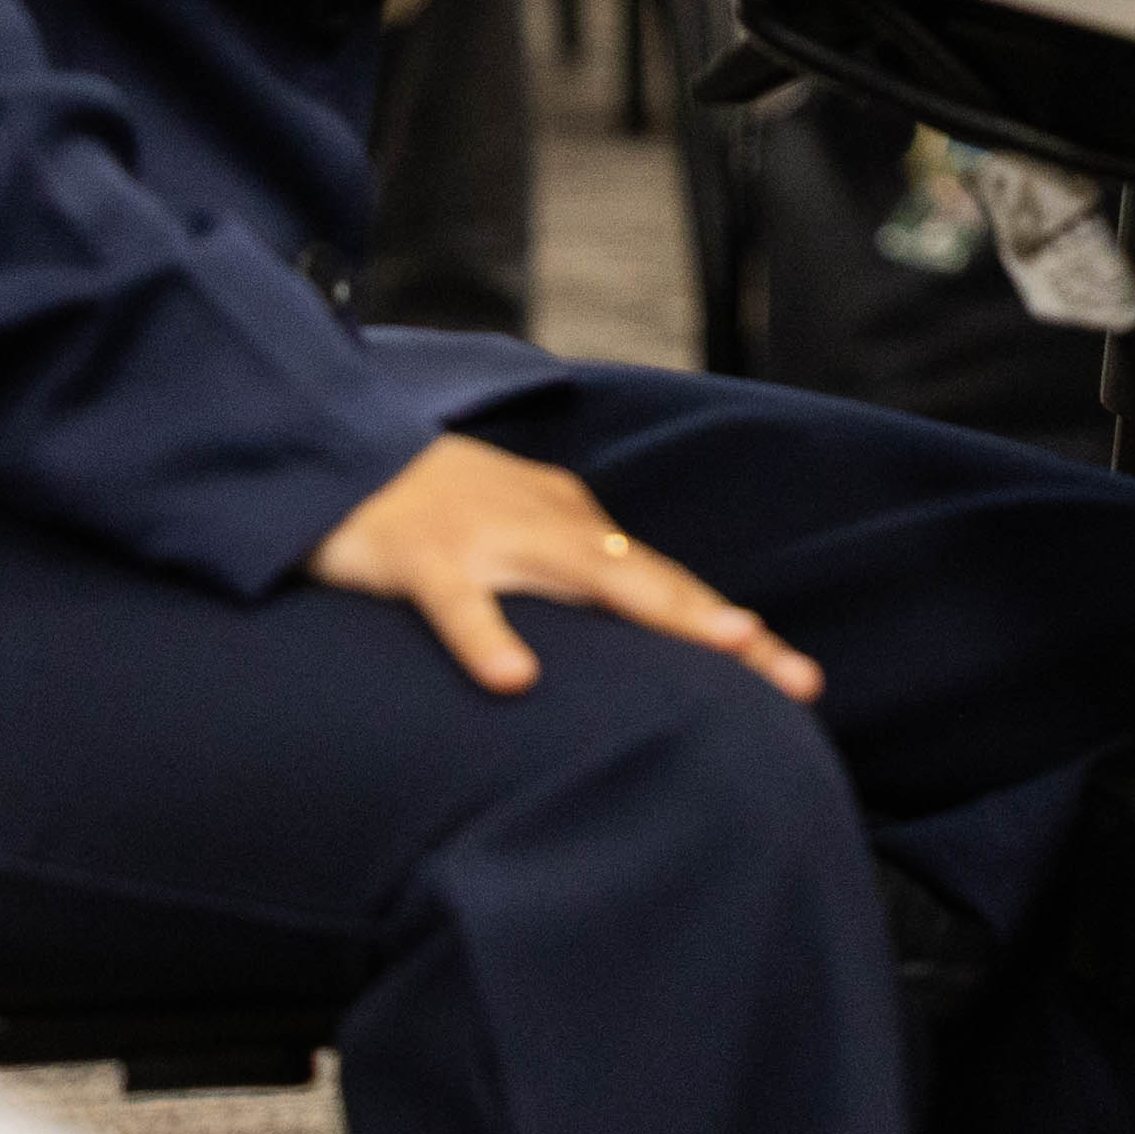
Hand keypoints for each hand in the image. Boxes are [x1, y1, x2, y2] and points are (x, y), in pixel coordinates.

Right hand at [307, 433, 820, 703]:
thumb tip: (637, 627)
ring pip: (588, 574)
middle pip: (654, 581)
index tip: (796, 677)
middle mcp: (551, 527)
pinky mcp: (423, 558)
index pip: (667, 585)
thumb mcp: (518, 541)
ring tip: (726, 648)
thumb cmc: (436, 510)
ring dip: (659, 609)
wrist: (338, 451)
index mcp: (575, 528)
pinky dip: (489, 639)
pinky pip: (460, 605)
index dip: (729, 629)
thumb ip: (572, 578)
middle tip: (794, 675)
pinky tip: (517, 682)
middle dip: (727, 628)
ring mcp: (490, 537)